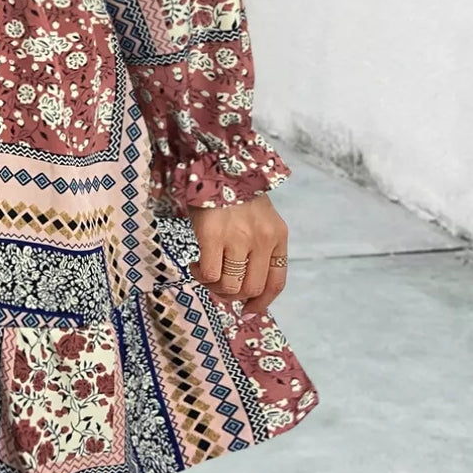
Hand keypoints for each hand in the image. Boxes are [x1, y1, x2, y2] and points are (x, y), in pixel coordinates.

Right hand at [188, 194, 287, 313]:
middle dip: (232, 295)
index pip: (276, 282)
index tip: (248, 310)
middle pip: (251, 288)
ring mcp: (238, 238)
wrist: (215, 162)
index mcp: (277, 236)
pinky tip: (195, 264)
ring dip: (214, 286)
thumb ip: (258, 246)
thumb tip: (244, 287)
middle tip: (217, 285)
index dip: (262, 302)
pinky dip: (201, 275)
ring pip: (230, 286)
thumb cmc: (233, 191)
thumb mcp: (258, 218)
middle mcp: (262, 239)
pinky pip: (210, 274)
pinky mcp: (212, 235)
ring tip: (204, 272)